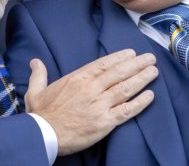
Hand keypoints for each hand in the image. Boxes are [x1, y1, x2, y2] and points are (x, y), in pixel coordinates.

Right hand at [25, 49, 156, 155]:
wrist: (43, 135)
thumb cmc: (40, 114)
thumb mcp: (35, 91)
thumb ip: (39, 74)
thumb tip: (35, 62)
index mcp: (77, 79)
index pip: (103, 64)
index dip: (120, 57)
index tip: (132, 53)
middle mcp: (91, 89)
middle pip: (119, 73)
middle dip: (137, 64)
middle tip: (150, 58)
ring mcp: (99, 105)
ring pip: (126, 88)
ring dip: (142, 79)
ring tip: (153, 71)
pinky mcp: (105, 122)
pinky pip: (127, 111)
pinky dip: (140, 103)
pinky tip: (150, 96)